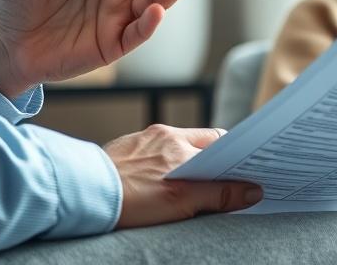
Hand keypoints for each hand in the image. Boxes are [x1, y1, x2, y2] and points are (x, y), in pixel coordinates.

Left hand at [103, 125, 262, 227]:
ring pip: (177, 146)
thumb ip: (219, 195)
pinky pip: (154, 151)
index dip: (233, 155)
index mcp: (180, 143)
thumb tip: (252, 191)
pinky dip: (164, 163)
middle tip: (221, 181)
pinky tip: (159, 182)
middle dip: (213, 159)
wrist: (83, 194)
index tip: (244, 170)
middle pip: (200, 142)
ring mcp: (143, 139)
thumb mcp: (181, 202)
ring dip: (187, 161)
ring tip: (190, 185)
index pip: (219, 140)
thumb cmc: (130, 200)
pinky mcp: (125, 147)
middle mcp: (163, 135)